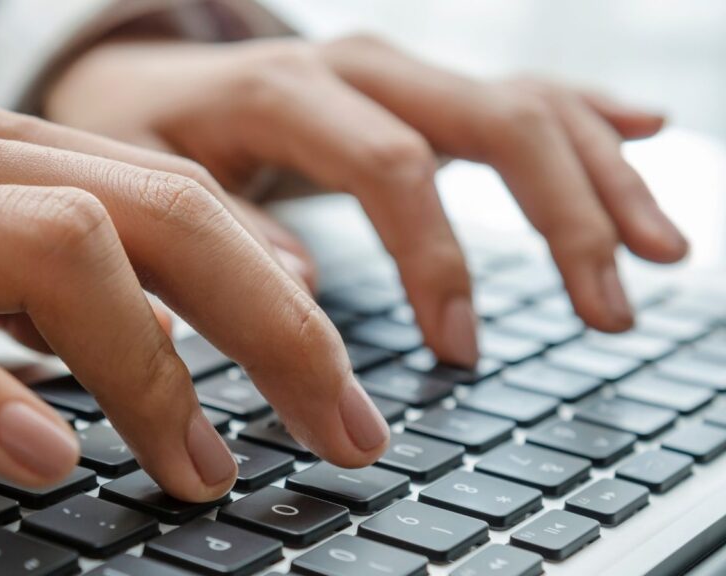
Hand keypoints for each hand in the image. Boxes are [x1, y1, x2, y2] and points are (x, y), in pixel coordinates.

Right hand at [0, 92, 386, 500]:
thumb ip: (40, 273)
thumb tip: (161, 333)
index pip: (175, 194)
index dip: (277, 286)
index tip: (335, 373)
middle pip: (156, 215)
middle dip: (272, 326)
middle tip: (340, 428)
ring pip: (53, 252)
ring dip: (154, 372)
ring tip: (204, 467)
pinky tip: (47, 456)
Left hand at [46, 36, 688, 365]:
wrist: (137, 80)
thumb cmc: (141, 138)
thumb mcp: (150, 185)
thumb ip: (217, 232)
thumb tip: (300, 291)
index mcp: (287, 92)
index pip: (394, 169)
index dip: (437, 261)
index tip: (459, 352)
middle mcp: (357, 66)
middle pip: (491, 123)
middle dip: (564, 218)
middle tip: (608, 310)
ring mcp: (395, 69)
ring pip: (522, 104)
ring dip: (599, 178)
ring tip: (662, 252)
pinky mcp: (413, 85)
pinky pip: (514, 89)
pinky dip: (584, 116)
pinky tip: (644, 133)